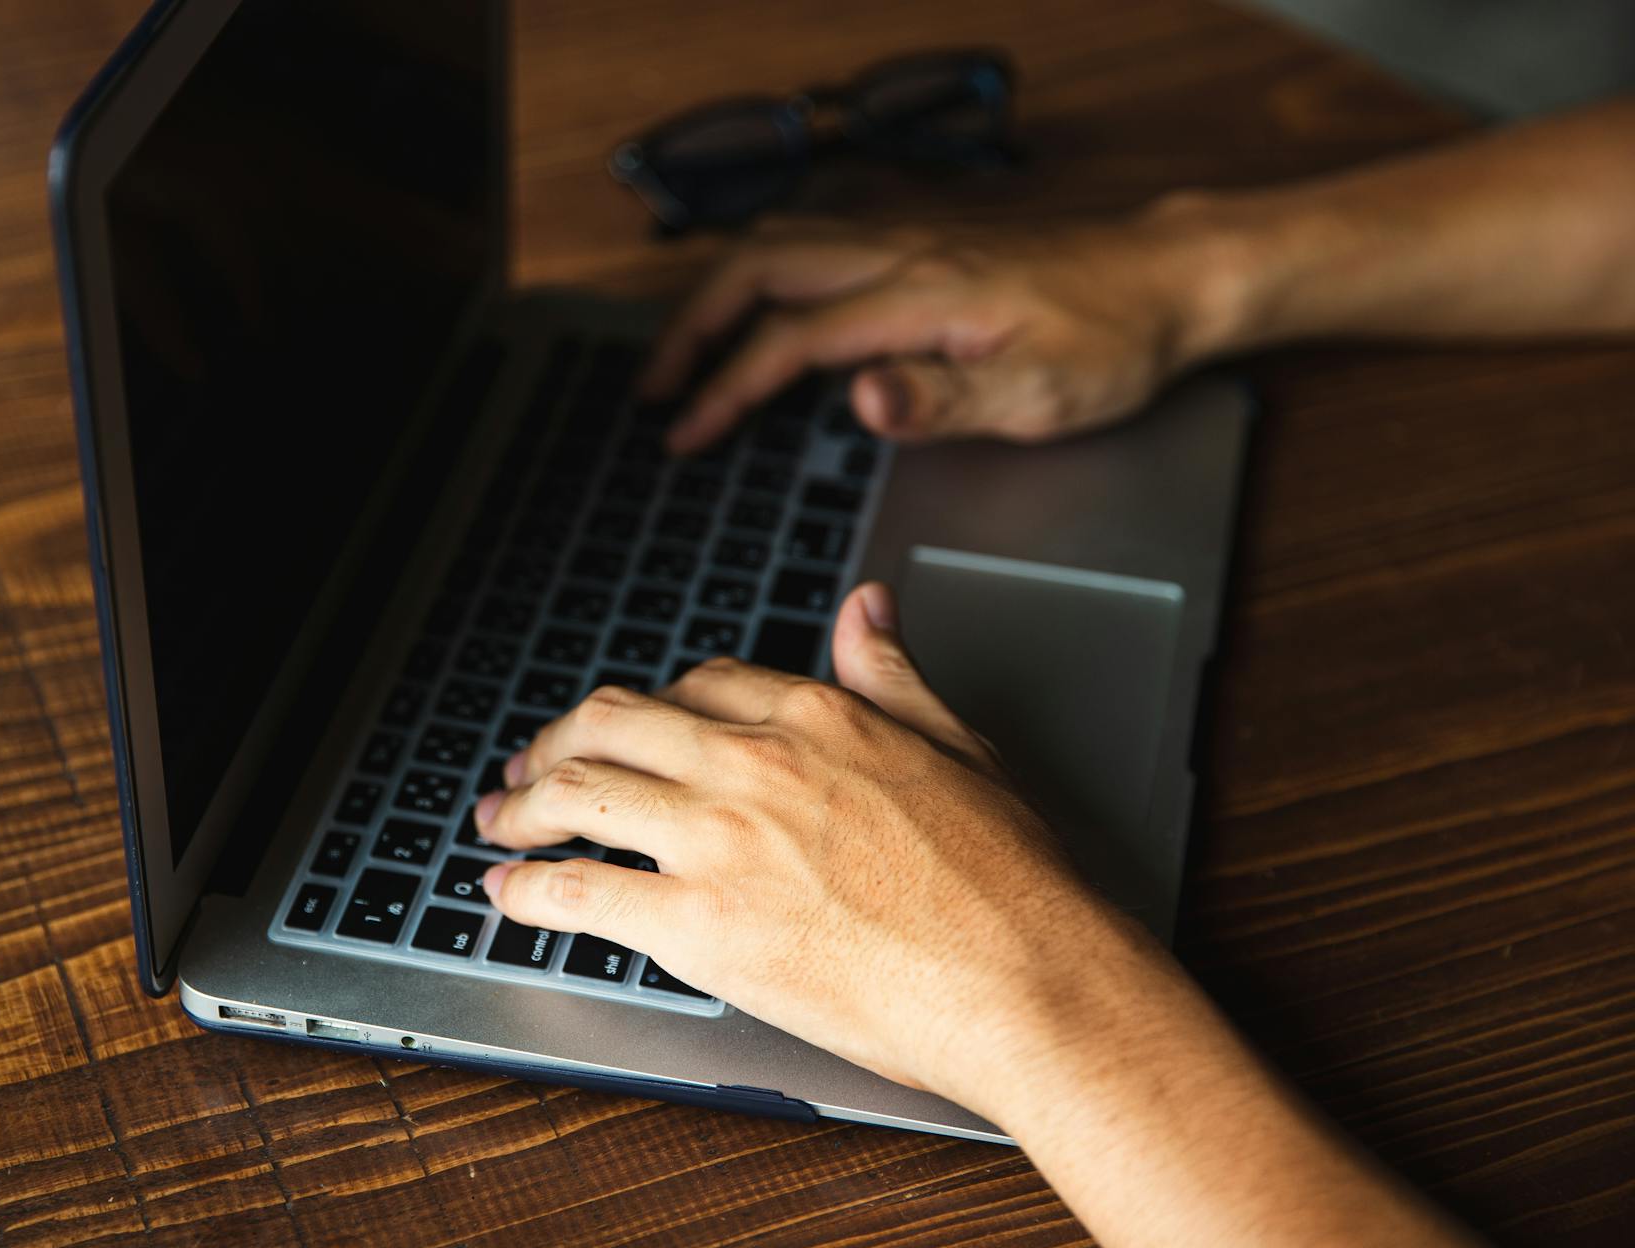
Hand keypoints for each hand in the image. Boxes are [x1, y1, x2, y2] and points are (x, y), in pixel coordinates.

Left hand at [473, 582, 1117, 1096]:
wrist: (1025, 980)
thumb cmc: (1009, 882)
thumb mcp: (958, 745)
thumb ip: (893, 673)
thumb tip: (866, 607)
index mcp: (813, 714)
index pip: (695, 684)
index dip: (645, 709)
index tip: (626, 732)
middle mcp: (752, 761)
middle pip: (611, 723)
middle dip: (553, 743)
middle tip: (527, 769)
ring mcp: (717, 839)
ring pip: (579, 792)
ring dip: (522, 804)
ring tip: (499, 821)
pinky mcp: (697, 925)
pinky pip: (578, 891)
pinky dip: (525, 888)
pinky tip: (507, 892)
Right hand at [637, 210, 1225, 454]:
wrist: (1169, 278)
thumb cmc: (1114, 340)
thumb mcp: (1040, 393)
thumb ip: (944, 399)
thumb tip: (861, 400)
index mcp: (921, 293)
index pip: (791, 338)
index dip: (727, 388)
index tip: (686, 433)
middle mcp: (903, 250)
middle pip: (759, 264)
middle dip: (692, 325)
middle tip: (655, 386)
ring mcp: (908, 237)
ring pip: (780, 240)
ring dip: (719, 291)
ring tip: (684, 349)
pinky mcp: (921, 240)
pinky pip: (813, 238)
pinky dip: (760, 270)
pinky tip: (757, 304)